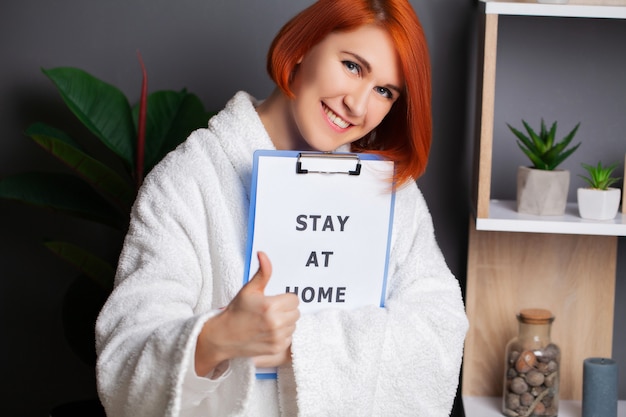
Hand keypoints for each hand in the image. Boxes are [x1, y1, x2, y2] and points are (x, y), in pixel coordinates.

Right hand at [195, 252, 299, 374]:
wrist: (223, 336)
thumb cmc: (236, 311)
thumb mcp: (249, 289)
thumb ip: (262, 272)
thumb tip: (263, 254)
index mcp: (270, 306)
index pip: (294, 299)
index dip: (284, 299)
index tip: (273, 301)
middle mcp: (276, 323)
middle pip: (296, 312)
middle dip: (286, 310)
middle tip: (270, 312)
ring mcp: (277, 337)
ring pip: (294, 325)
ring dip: (285, 323)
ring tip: (268, 322)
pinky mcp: (277, 348)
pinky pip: (289, 338)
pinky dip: (282, 335)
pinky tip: (268, 332)